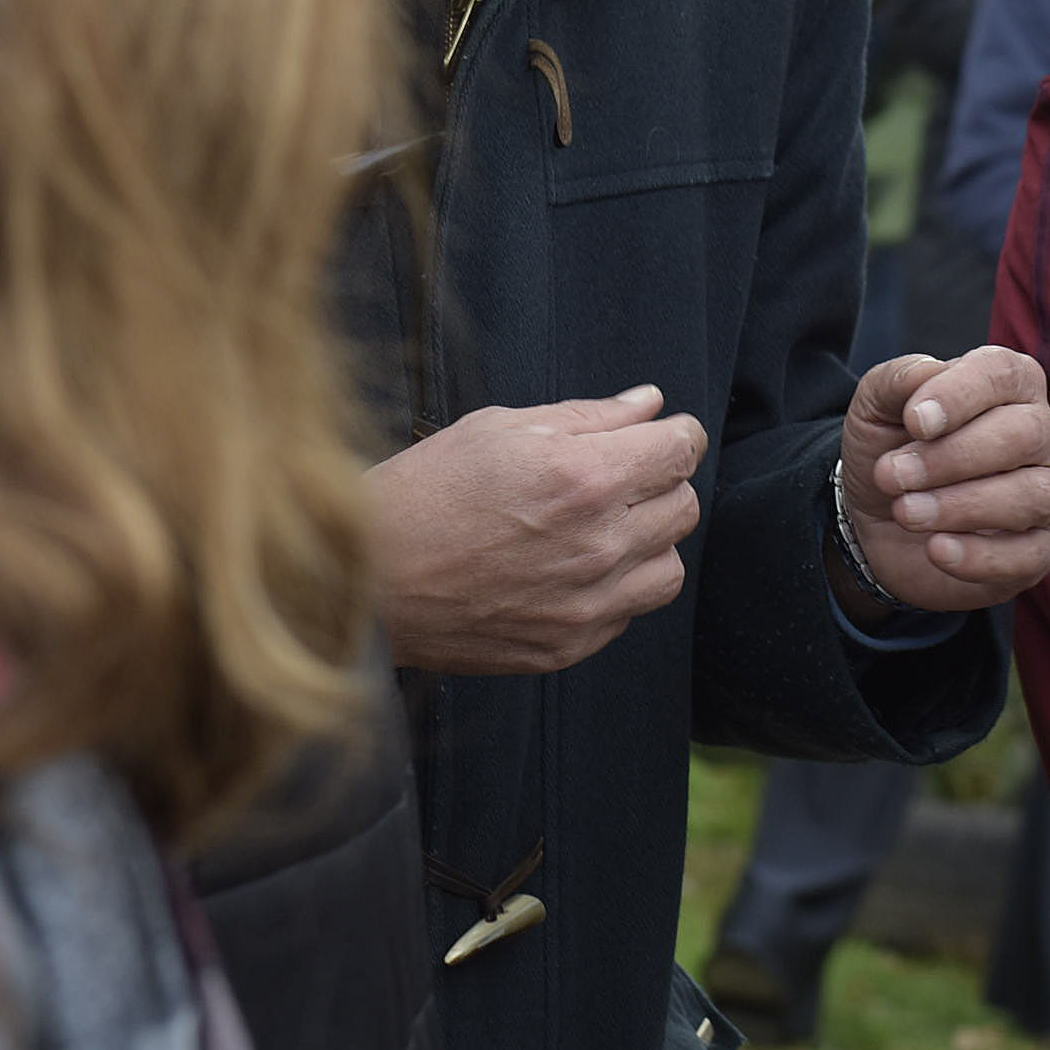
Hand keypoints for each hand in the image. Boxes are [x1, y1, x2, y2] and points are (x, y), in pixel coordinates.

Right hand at [366, 388, 706, 674]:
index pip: (681, 450)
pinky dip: (616, 589)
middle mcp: (599, 543)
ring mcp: (587, 603)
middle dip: (661, 484)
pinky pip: (629, 613)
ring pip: (669, 566)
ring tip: (600, 529)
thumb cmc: (423, 492)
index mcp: (586, 478)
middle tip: (619, 477)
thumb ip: (589, 416)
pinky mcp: (569, 645)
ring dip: (648, 542)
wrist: (365, 581)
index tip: (665, 434)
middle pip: (684, 507)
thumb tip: (650, 404)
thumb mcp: (500, 429)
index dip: (678, 434)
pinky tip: (571, 569)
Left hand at [833, 348, 1049, 620]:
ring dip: (963, 506)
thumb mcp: (875, 408)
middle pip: (1025, 434)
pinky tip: (936, 550)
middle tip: (893, 475)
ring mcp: (1046, 492)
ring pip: (1035, 494)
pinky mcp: (1040, 549)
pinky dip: (980, 556)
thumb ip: (896, 381)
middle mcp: (1040, 433)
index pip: (1004, 374)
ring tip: (906, 513)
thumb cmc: (890, 450)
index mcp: (1009, 385)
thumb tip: (929, 370)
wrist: (877, 522)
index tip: (914, 421)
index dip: (960, 395)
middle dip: (954, 456)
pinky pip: (1031, 554)